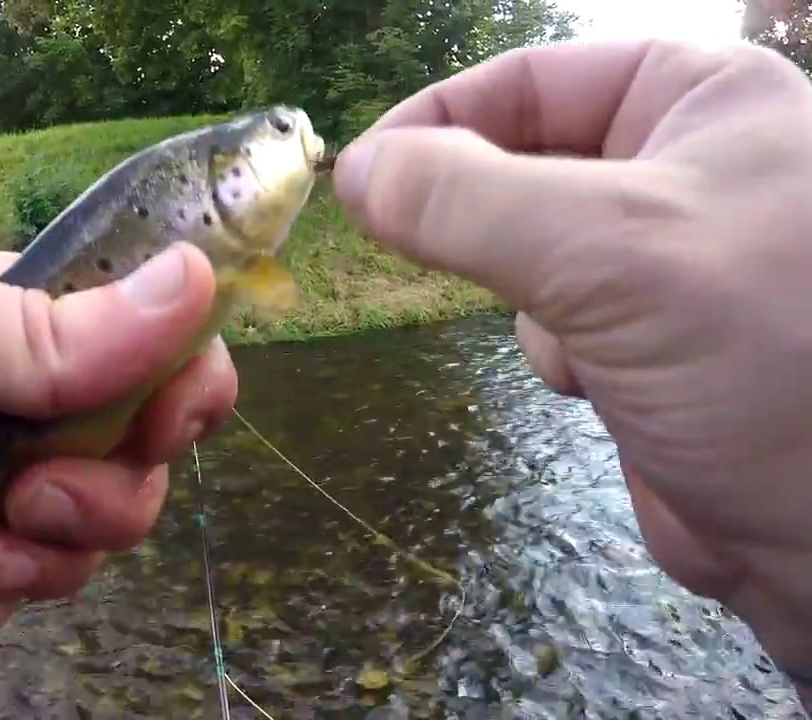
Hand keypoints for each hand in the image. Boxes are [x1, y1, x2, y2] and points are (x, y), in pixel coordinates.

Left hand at [0, 221, 237, 638]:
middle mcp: (4, 394)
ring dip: (39, 563)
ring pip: (82, 539)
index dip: (178, 387)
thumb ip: (29, 329)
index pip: (150, 338)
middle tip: (30, 505)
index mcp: (5, 310)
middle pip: (135, 457)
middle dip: (103, 497)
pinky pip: (8, 599)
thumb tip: (196, 287)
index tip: (152, 430)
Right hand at [332, 39, 811, 686]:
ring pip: (528, 250)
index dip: (438, 119)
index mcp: (699, 101)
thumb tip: (355, 171)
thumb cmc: (760, 355)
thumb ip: (467, 201)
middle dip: (489, 224)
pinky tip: (604, 385)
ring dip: (534, 300)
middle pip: (522, 163)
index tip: (360, 177)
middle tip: (432, 255)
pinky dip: (559, 351)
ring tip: (590, 344)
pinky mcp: (650, 337)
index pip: (531, 78)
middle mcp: (684, 165)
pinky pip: (556, 319)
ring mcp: (668, 256)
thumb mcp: (606, 249)